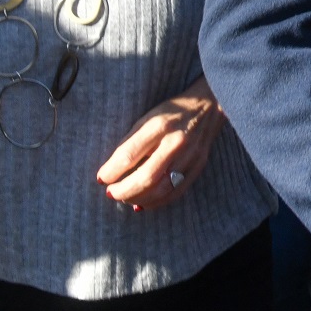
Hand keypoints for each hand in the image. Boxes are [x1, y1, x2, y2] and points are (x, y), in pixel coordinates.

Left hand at [96, 77, 227, 209]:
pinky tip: (143, 203)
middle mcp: (177, 142)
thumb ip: (130, 143)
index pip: (130, 154)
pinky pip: (176, 192)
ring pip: (161, 189)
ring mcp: (191, 156)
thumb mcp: (147, 119)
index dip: (112, 171)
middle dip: (124, 190)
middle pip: (147, 177)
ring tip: (125, 198)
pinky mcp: (198, 166)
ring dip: (138, 199)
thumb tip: (111, 171)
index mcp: (160, 126)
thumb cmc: (171, 112)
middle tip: (111, 193)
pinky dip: (156, 202)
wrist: (208, 106)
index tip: (101, 178)